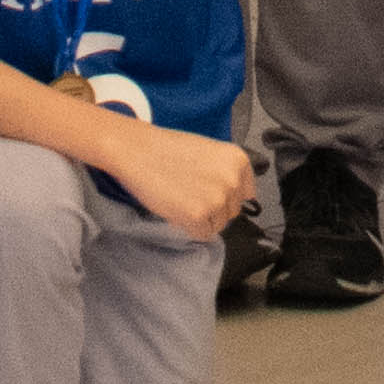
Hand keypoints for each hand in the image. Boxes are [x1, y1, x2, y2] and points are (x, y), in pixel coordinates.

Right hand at [112, 121, 261, 238]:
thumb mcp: (209, 152)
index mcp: (238, 161)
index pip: (246, 193)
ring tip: (181, 198)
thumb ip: (225, 173)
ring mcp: (217, 199)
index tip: (209, 190)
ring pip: (217, 225)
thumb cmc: (168, 149)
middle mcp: (233, 180)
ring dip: (201, 219)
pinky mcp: (198, 216)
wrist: (137, 151)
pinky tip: (176, 209)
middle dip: (213, 208)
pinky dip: (189, 227)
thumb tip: (233, 197)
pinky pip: (202, 234)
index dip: (225, 196)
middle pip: (232, 211)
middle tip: (189, 192)